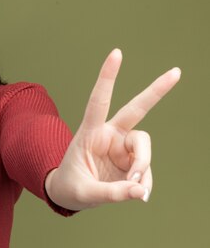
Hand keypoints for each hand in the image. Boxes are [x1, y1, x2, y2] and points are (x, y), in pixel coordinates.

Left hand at [45, 49, 180, 210]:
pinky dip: (143, 184)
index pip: (98, 101)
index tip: (117, 53)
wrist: (71, 195)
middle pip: (136, 109)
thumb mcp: (82, 193)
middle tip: (176, 72)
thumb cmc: (70, 187)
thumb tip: (139, 190)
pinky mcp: (132, 160)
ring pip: (144, 149)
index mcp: (90, 133)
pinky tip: (137, 194)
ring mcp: (123, 147)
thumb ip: (110, 193)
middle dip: (156, 91)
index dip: (107, 78)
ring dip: (142, 168)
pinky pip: (146, 170)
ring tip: (134, 190)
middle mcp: (109, 134)